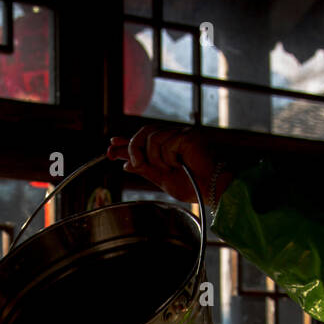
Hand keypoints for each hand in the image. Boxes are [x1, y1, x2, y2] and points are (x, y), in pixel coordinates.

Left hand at [107, 127, 231, 208]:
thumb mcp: (162, 180)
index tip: (111, 145)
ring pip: (152, 138)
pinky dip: (169, 157)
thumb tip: (126, 165)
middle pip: (143, 133)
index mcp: (165, 149)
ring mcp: (180, 135)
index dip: (126, 142)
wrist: (211, 189)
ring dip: (156, 158)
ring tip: (171, 168)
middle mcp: (172, 138)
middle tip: (136, 162)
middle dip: (133, 148)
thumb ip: (145, 170)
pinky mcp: (187, 136)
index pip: (142, 140)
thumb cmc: (193, 186)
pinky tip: (181, 164)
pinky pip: (165, 143)